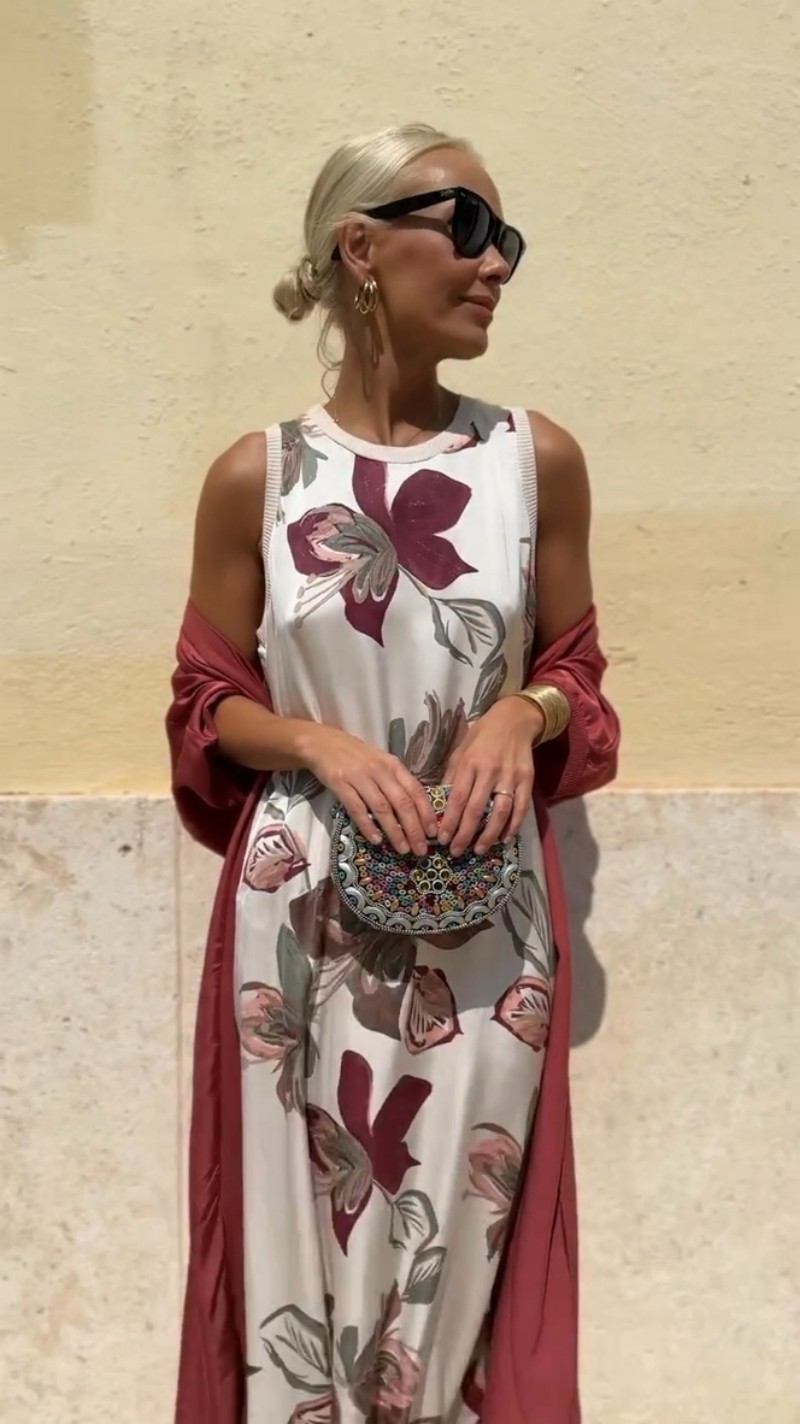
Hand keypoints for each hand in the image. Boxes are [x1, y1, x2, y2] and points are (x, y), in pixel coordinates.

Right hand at [306, 727, 438, 855]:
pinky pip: (356, 808)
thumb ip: (396, 782)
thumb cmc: (356, 756)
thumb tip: (415, 811)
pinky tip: (376, 840)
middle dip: (414, 828)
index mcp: (393, 764)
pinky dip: (367, 825)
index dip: (426, 813)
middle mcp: (379, 770)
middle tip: (421, 849)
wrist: (322, 743)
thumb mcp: (380, 763)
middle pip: (402, 802)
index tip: (433, 833)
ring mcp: (359, 776)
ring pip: (382, 808)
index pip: (415, 790)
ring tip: (402, 849)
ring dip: (394, 831)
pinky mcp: (340, 783)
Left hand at [436, 696, 543, 855]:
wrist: (514, 720)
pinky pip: (521, 808)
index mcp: (470, 763)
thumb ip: (452, 776)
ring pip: (500, 812)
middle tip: (456, 851)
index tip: (442, 838)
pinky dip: (513, 825)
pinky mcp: (527, 780)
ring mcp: (510, 776)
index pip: (458, 798)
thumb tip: (441, 803)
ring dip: (489, 835)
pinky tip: (504, 838)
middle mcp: (490, 771)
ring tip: (480, 850)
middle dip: (465, 834)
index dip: (450, 821)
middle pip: (477, 809)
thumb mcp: (460, 750)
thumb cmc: (481, 736)